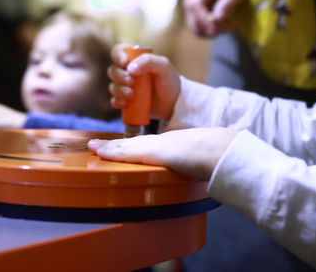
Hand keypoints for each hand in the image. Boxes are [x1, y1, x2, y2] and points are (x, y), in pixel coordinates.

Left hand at [88, 128, 239, 179]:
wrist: (222, 149)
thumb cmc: (217, 155)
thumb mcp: (202, 159)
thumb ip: (195, 164)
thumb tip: (200, 174)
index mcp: (172, 142)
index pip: (146, 144)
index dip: (130, 145)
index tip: (119, 145)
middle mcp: (162, 141)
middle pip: (132, 143)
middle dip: (115, 145)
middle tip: (97, 145)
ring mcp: (157, 145)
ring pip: (126, 146)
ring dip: (108, 148)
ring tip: (93, 147)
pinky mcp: (153, 151)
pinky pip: (127, 152)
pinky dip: (112, 152)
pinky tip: (99, 152)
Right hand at [108, 44, 180, 120]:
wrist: (174, 103)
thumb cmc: (169, 80)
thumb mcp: (164, 66)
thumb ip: (148, 61)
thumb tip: (130, 68)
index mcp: (135, 59)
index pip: (119, 51)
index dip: (117, 55)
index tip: (124, 63)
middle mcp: (128, 71)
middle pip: (113, 70)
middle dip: (119, 76)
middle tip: (132, 82)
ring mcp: (126, 86)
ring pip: (112, 86)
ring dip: (119, 90)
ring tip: (131, 95)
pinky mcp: (126, 100)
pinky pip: (114, 100)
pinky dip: (117, 101)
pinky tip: (126, 103)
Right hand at [183, 0, 246, 37]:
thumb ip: (229, 2)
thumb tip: (217, 18)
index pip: (195, 3)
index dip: (202, 19)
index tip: (213, 31)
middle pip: (192, 14)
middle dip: (209, 27)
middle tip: (231, 27)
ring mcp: (188, 0)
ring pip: (192, 23)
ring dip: (209, 31)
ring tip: (228, 25)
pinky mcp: (190, 9)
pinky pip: (194, 25)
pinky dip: (206, 30)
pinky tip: (221, 26)